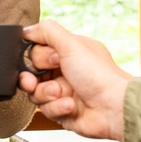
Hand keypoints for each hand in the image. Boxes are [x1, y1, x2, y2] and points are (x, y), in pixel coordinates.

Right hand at [18, 19, 129, 140]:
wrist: (114, 107)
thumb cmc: (99, 75)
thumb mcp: (72, 44)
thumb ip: (47, 31)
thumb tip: (27, 30)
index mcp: (67, 52)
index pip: (36, 51)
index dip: (36, 57)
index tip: (47, 60)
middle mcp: (64, 71)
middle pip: (31, 74)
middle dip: (33, 79)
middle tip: (35, 81)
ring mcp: (62, 92)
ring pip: (35, 94)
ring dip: (47, 94)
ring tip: (62, 93)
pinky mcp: (62, 111)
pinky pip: (46, 110)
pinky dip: (58, 107)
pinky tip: (72, 105)